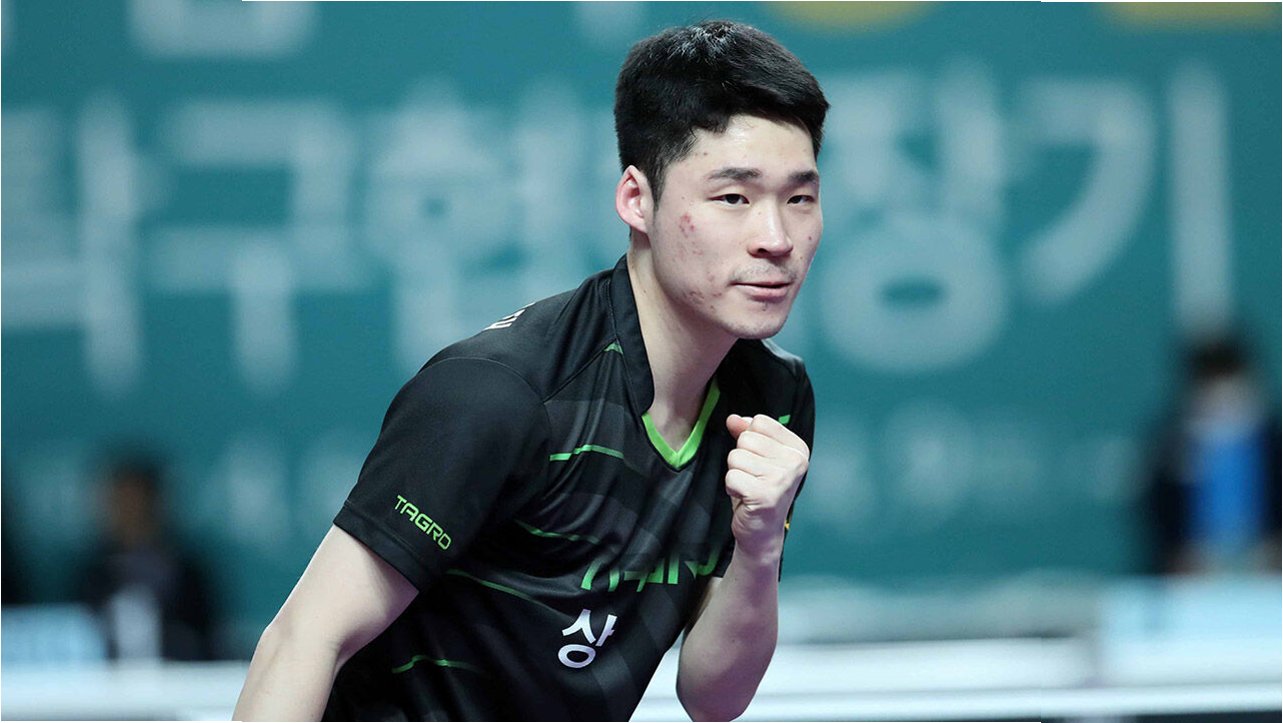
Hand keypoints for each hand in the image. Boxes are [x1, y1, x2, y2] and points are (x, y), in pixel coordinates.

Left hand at [724, 414, 808, 560]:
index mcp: (797, 448)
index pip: (759, 422)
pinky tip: (745, 498)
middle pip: (746, 439)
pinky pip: (731, 476)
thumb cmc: (758, 491)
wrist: (761, 532)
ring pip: (736, 457)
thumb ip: (747, 433)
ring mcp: (782, 478)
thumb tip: (733, 418)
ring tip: (748, 488)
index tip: (758, 462)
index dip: (749, 441)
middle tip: (752, 478)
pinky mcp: (766, 494)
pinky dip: (731, 488)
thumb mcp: (756, 457)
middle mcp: (795, 461)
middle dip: (741, 458)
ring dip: (735, 474)